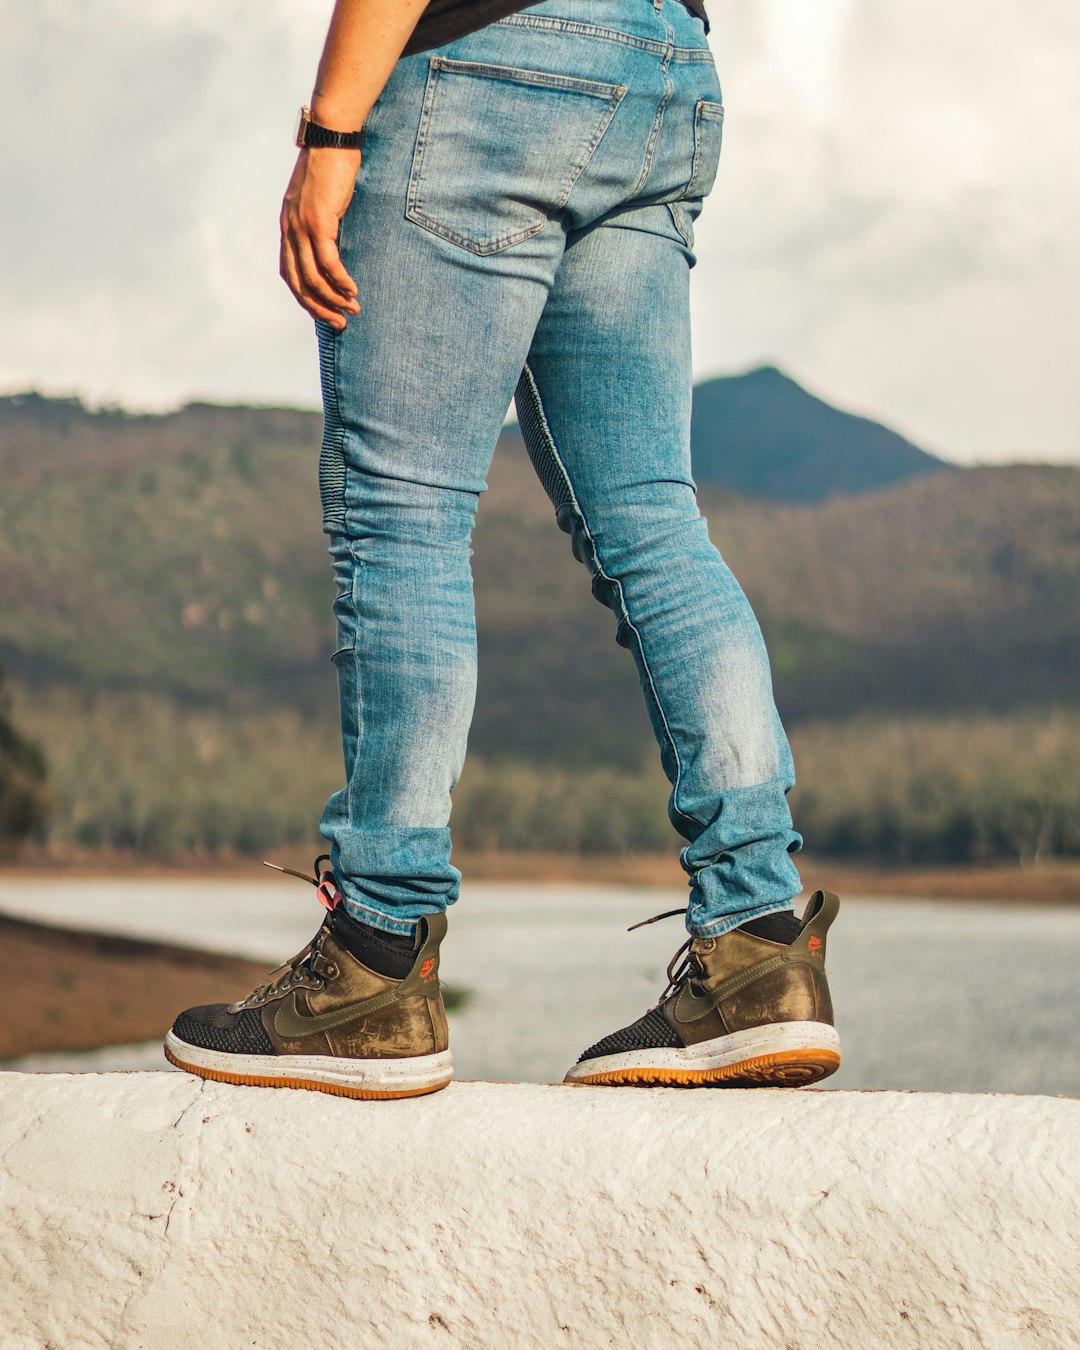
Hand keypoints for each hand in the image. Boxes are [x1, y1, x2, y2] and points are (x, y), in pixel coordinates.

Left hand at [279, 147, 362, 328]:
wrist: (331, 138)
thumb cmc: (332, 165)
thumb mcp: (321, 199)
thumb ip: (322, 222)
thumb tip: (335, 243)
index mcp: (287, 225)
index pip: (290, 272)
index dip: (305, 297)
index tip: (323, 310)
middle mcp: (290, 229)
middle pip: (299, 282)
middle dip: (319, 307)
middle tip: (339, 322)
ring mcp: (302, 226)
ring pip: (314, 277)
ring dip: (333, 298)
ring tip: (352, 310)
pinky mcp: (319, 222)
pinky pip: (329, 262)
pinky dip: (341, 281)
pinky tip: (352, 291)